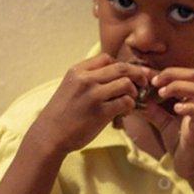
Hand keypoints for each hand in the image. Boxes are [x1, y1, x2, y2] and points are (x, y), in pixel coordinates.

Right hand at [32, 54, 149, 154]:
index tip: (128, 74)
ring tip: (131, 100)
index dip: (121, 65)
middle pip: (121, 68)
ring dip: (134, 92)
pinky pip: (125, 102)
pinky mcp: (100, 113)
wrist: (50, 135)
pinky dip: (130, 106)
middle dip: (138, 73)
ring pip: (126, 84)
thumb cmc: (62, 113)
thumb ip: (88, 78)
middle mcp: (85, 80)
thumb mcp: (70, 87)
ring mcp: (93, 96)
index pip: (107, 58)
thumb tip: (113, 75)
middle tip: (144, 82)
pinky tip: (126, 112)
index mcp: (77, 71)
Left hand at [140, 67, 193, 180]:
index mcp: (190, 98)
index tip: (144, 75)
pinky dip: (187, 107)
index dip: (162, 72)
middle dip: (171, 74)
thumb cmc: (181, 142)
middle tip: (154, 82)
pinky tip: (175, 109)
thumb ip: (151, 109)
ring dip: (177, 87)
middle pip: (191, 74)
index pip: (180, 74)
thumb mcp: (162, 122)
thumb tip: (133, 98)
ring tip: (162, 93)